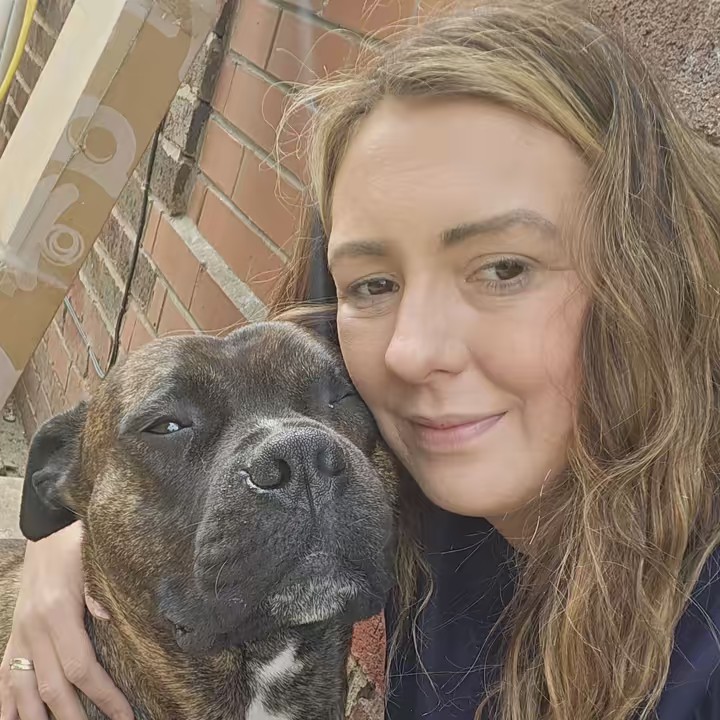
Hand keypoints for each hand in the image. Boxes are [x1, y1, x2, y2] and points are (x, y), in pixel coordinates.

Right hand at [0, 523, 132, 719]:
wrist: (47, 530)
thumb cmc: (75, 545)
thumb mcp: (92, 561)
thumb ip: (100, 591)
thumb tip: (110, 619)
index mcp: (59, 613)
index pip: (82, 667)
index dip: (104, 696)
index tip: (124, 715)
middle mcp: (34, 630)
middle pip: (53, 689)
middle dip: (76, 719)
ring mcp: (20, 635)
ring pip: (23, 692)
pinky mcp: (14, 635)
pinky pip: (3, 677)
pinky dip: (6, 706)